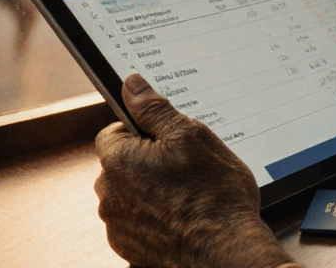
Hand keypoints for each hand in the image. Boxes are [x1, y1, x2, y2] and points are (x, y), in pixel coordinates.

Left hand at [94, 74, 295, 267]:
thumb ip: (155, 109)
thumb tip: (131, 84)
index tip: (167, 138)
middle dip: (147, 160)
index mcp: (118, 160)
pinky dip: (156, 217)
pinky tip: (183, 216)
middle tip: (185, 165)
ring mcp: (118, 226)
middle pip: (122, 164)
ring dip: (151, 190)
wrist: (225, 252)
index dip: (142, 130)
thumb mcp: (191, 137)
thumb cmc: (213, 195)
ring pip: (131, 194)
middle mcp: (109, 194)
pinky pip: (138, 222)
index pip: (113, 132)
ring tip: (188, 194)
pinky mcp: (131, 249)